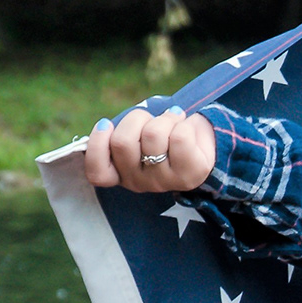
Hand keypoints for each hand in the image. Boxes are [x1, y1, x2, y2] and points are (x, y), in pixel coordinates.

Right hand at [86, 106, 215, 194]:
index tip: (106, 123)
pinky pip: (179, 136)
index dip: (97, 145)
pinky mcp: (190, 175)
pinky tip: (186, 127)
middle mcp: (140, 184)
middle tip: (151, 121)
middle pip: (122, 142)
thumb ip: (121, 132)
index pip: (98, 173)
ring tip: (173, 122)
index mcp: (122, 174)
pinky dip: (182, 122)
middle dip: (137, 118)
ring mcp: (165, 183)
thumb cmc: (164, 133)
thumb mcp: (137, 132)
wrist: (204, 138)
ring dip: (164, 119)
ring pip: (152, 135)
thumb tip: (104, 126)